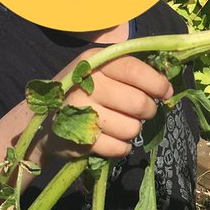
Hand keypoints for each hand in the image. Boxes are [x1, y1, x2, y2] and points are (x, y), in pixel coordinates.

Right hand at [50, 53, 172, 160]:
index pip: (134, 69)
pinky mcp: (78, 138)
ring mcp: (79, 112)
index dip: (157, 83)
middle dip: (148, 110)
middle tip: (141, 111)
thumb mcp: (101, 72)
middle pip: (139, 103)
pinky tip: (111, 139)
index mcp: (94, 62)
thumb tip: (166, 86)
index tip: (165, 92)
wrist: (42, 123)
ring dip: (132, 130)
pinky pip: (119, 147)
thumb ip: (131, 72)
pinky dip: (121, 147)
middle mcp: (85, 84)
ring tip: (119, 125)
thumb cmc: (83, 94)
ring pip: (132, 128)